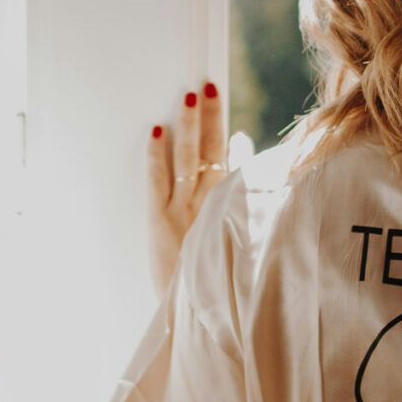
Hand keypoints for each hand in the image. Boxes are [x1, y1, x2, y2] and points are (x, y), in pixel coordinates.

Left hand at [148, 81, 244, 291]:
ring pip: (189, 157)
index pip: (232, 163)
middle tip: (206, 84)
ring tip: (191, 96)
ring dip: (190, 125)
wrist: (195, 317)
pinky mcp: (160, 221)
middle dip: (211, 116)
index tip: (225, 111)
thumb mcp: (236, 249)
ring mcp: (185, 210)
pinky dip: (158, 155)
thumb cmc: (215, 286)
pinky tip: (157, 132)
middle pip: (212, 150)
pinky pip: (159, 180)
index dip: (227, 137)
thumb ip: (243, 209)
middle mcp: (211, 204)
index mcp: (230, 210)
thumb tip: (244, 161)